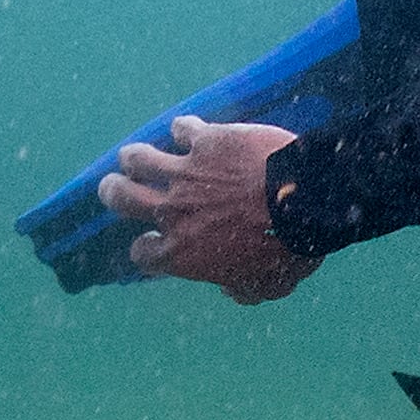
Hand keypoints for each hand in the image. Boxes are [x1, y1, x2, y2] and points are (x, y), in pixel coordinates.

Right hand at [97, 117, 318, 303]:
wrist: (306, 202)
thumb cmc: (288, 250)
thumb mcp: (267, 286)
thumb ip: (243, 291)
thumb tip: (231, 289)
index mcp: (182, 253)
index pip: (143, 254)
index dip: (145, 249)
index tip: (151, 243)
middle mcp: (173, 212)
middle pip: (121, 198)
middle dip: (114, 192)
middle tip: (116, 188)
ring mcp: (186, 173)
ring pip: (138, 158)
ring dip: (134, 157)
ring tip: (135, 157)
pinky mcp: (207, 141)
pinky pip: (182, 128)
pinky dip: (183, 129)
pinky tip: (188, 130)